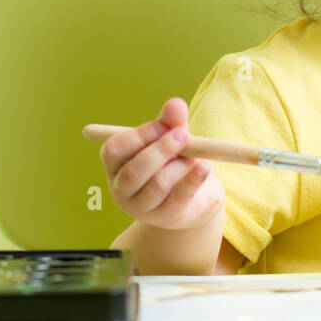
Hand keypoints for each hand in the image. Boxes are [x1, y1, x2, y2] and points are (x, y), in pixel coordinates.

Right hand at [99, 97, 224, 230]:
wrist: (192, 199)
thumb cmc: (173, 163)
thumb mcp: (171, 140)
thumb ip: (171, 122)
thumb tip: (176, 103)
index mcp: (115, 166)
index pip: (114, 150)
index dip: (139, 136)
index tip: (163, 126)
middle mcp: (122, 190)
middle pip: (134, 171)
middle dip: (161, 150)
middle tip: (184, 135)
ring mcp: (142, 208)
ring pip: (158, 184)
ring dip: (181, 165)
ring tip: (197, 156)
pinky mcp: (167, 217)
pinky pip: (179, 198)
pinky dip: (194, 179)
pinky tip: (205, 167)